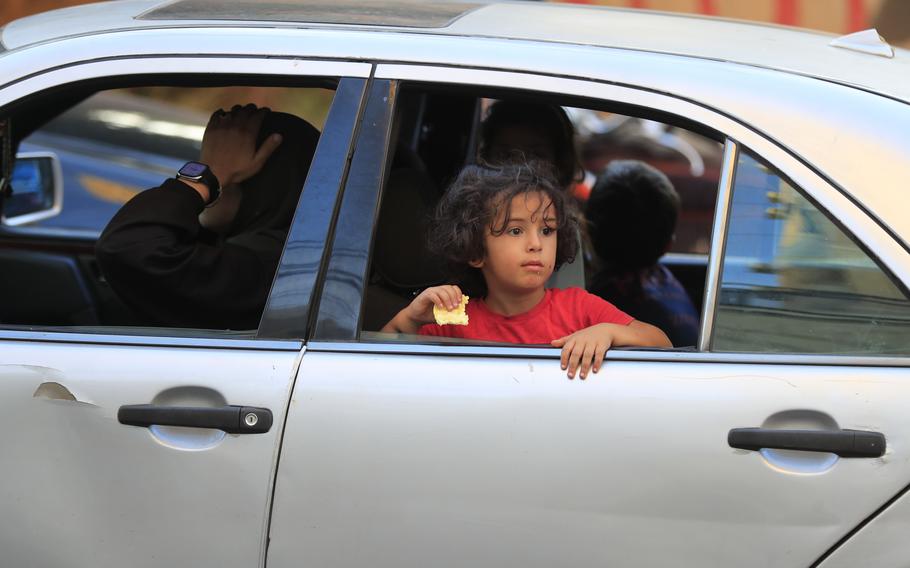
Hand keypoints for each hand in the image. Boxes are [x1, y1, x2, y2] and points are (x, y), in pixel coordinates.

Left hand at [200, 103, 282, 187]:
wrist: (213, 172)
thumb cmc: (237, 170)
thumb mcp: (257, 162)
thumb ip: (268, 148)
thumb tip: (279, 136)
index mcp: (248, 133)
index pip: (258, 115)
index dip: (263, 111)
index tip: (266, 111)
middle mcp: (235, 126)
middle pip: (246, 110)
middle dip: (252, 108)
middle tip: (255, 110)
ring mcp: (222, 125)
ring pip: (232, 110)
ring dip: (239, 109)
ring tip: (242, 111)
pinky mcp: (212, 128)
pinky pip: (218, 114)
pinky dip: (223, 112)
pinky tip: (224, 114)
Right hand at [406, 285, 464, 324]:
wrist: (416, 317)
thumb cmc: (428, 315)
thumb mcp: (442, 315)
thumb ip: (450, 314)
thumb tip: (459, 316)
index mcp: (442, 293)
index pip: (453, 288)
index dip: (458, 293)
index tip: (460, 302)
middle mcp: (437, 290)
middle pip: (448, 288)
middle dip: (454, 297)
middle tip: (455, 306)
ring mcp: (430, 292)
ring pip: (441, 291)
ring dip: (447, 300)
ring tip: (449, 308)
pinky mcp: (424, 295)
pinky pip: (433, 295)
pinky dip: (438, 301)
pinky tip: (440, 307)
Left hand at [551, 321, 671, 378]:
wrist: (605, 330)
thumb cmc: (587, 335)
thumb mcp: (575, 336)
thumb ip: (564, 341)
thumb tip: (552, 343)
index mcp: (575, 339)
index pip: (567, 349)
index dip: (564, 358)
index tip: (563, 367)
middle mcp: (583, 341)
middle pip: (576, 354)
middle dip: (573, 365)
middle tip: (570, 375)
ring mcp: (593, 342)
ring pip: (587, 355)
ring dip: (584, 366)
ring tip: (582, 376)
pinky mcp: (602, 345)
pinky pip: (599, 354)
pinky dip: (597, 363)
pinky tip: (595, 370)